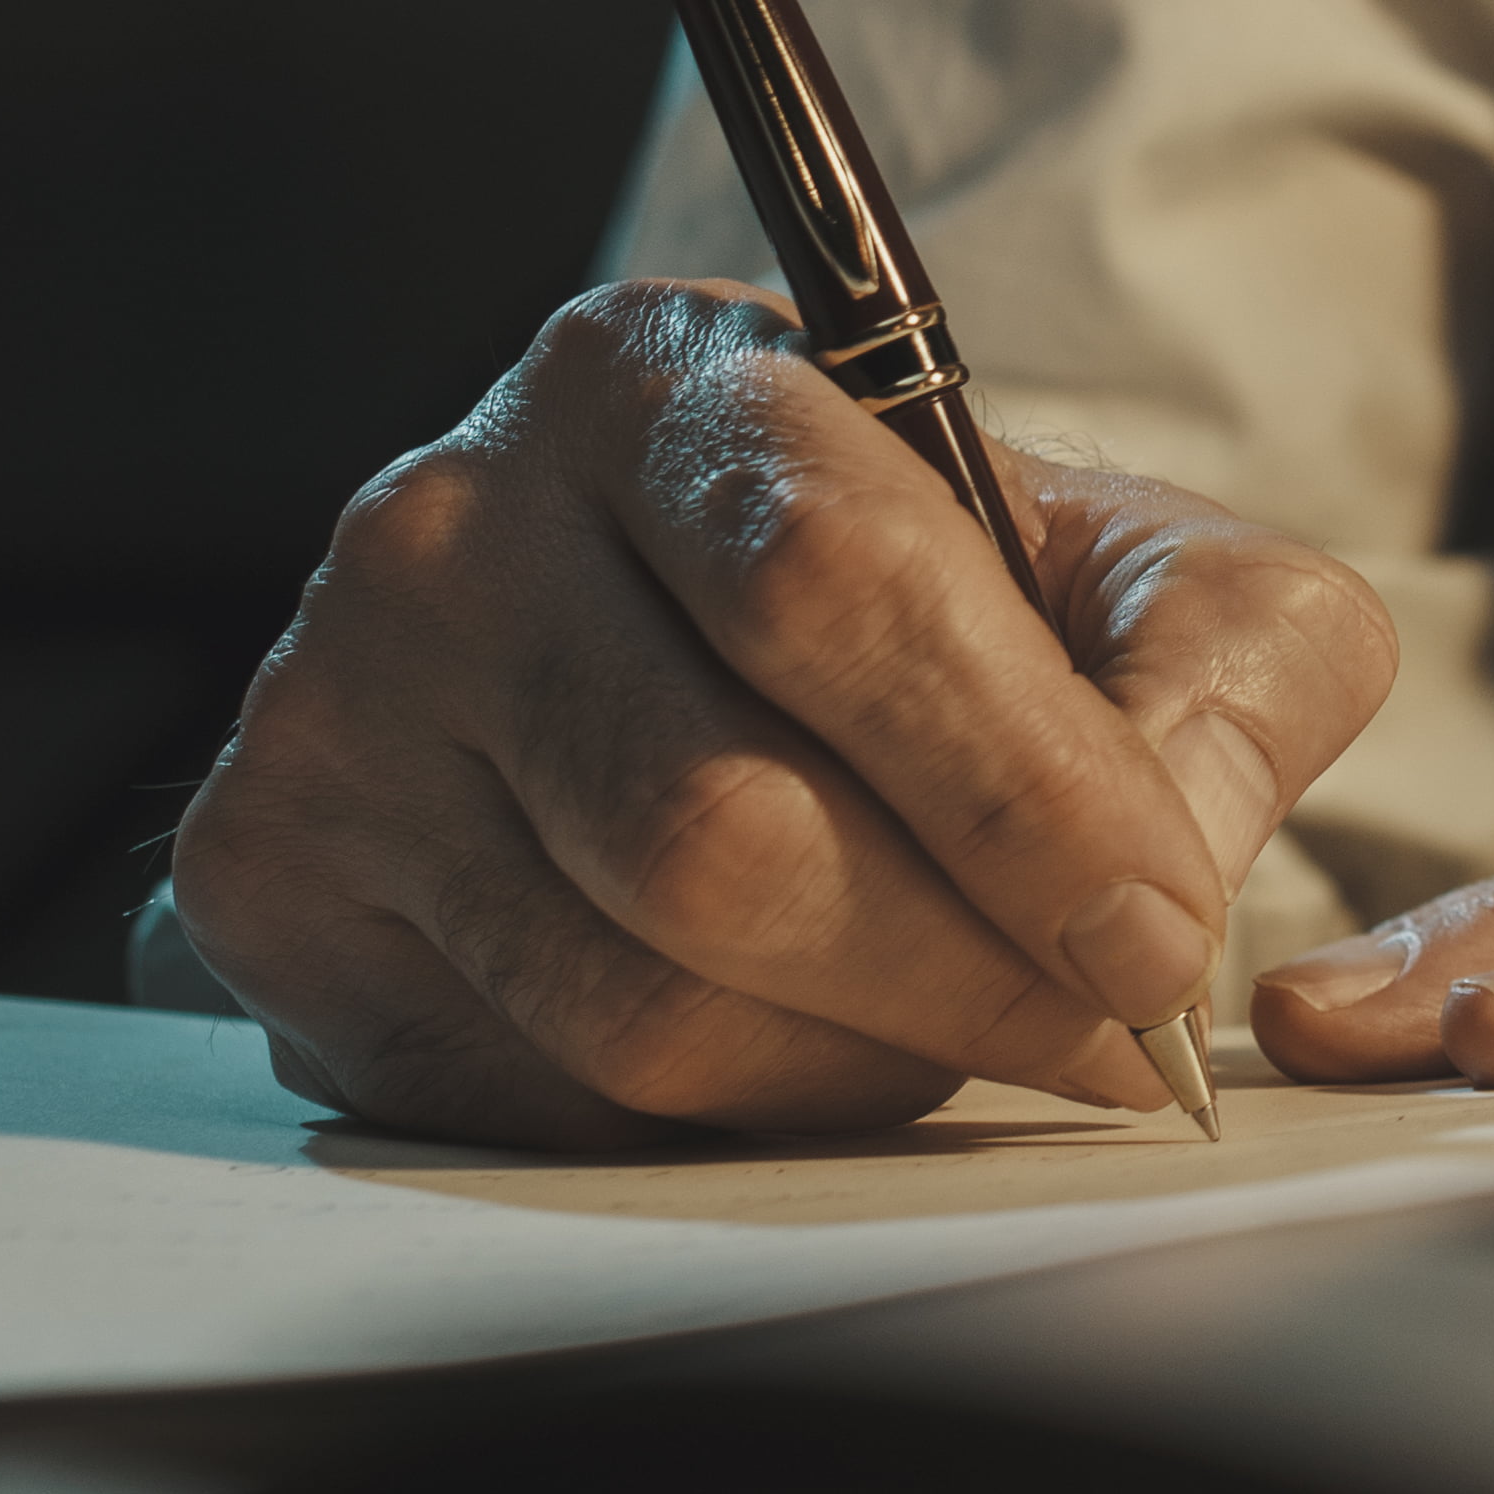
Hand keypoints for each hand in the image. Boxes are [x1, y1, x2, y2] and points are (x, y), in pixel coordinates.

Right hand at [168, 282, 1397, 1148]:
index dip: (1021, 793)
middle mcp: (448, 523)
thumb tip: (1173, 879)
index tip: (1162, 936)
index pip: (835, 583)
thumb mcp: (1134, 563)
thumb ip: (1228, 668)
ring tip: (969, 1035)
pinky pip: (533, 1090)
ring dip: (860, 1067)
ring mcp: (328, 710)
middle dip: (963, 975)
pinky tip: (806, 1047)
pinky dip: (720, 1118)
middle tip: (1105, 1040)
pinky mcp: (266, 887)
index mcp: (654, 375)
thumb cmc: (929, 601)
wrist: (669, 635)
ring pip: (631, 998)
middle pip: (720, 831)